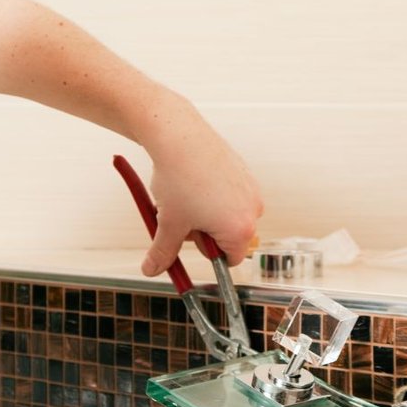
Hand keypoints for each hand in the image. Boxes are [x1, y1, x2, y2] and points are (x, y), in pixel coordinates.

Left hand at [139, 112, 262, 276]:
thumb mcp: (168, 223)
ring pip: (227, 214)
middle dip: (202, 231)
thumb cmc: (179, 178)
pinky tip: (193, 180)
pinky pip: (229, 193)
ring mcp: (250, 188)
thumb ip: (163, 253)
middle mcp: (252, 210)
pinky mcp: (243, 171)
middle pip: (228, 236)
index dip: (204, 253)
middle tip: (180, 216)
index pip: (228, 260)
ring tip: (184, 195)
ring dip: (206, 213)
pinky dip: (212, 193)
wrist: (179, 136)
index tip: (187, 241)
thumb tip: (153, 269)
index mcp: (239, 229)